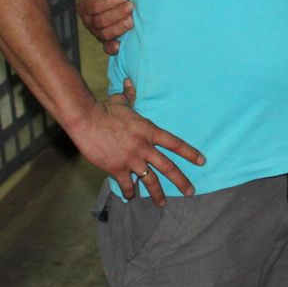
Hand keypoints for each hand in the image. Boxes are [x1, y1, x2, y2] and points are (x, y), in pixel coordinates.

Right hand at [65, 79, 204, 205]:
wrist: (85, 120)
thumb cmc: (104, 109)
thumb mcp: (121, 101)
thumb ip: (129, 95)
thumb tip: (130, 82)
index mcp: (149, 131)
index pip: (175, 144)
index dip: (190, 153)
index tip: (201, 161)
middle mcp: (144, 147)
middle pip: (168, 167)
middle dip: (181, 181)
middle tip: (191, 192)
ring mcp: (131, 159)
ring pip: (150, 180)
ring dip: (158, 194)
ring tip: (163, 204)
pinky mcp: (116, 168)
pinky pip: (127, 184)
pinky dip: (129, 192)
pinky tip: (131, 197)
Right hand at [77, 0, 133, 55]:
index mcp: (85, 4)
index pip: (94, 6)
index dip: (109, 3)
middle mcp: (88, 20)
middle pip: (99, 21)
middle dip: (117, 14)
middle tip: (131, 7)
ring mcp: (96, 33)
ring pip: (104, 34)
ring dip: (119, 28)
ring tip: (133, 20)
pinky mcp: (106, 42)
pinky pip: (107, 48)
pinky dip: (112, 48)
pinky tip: (120, 45)